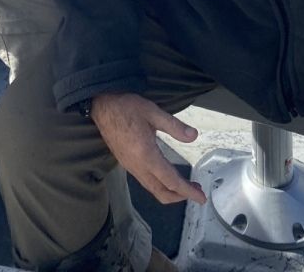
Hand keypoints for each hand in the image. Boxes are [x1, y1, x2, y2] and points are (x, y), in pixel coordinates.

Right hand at [90, 92, 204, 205]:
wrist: (101, 107)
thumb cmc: (126, 107)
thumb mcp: (152, 112)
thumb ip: (174, 126)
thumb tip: (194, 136)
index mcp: (146, 155)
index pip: (171, 181)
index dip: (187, 191)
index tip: (201, 198)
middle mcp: (137, 166)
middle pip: (161, 192)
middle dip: (181, 196)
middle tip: (197, 191)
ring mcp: (130, 167)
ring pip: (153, 189)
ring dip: (171, 192)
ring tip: (186, 185)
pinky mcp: (127, 164)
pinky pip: (146, 182)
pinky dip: (160, 186)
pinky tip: (167, 176)